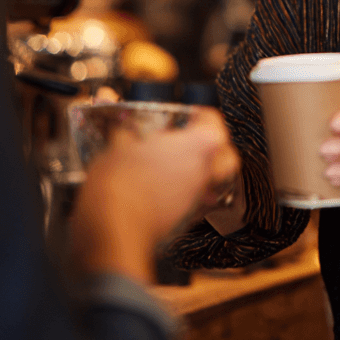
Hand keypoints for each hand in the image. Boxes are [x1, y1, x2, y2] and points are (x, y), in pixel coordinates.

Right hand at [70, 105, 239, 283]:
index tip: (191, 114)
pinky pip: (197, 203)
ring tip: (179, 165)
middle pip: (227, 156)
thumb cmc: (121, 183)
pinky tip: (166, 190)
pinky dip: (187, 195)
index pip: (213, 121)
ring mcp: (199, 199)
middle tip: (195, 140)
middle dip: (216, 147)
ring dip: (202, 172)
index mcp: (199, 144)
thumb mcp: (118, 144)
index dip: (201, 115)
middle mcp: (206, 171)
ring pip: (214, 182)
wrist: (114, 228)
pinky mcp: (186, 222)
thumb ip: (123, 127)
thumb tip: (112, 110)